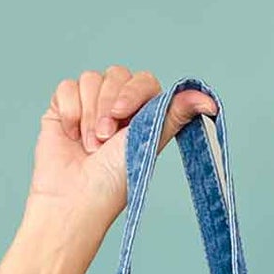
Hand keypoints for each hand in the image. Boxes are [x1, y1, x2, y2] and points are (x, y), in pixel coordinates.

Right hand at [26, 67, 218, 229]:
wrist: (74, 198)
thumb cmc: (113, 181)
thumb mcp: (148, 144)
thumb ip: (173, 116)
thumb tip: (209, 100)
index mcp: (143, 115)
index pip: (143, 81)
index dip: (131, 93)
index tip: (121, 116)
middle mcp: (118, 107)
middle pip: (116, 75)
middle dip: (107, 107)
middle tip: (105, 140)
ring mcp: (90, 106)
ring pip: (91, 79)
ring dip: (89, 114)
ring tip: (90, 146)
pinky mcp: (64, 109)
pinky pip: (67, 87)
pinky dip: (69, 112)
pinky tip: (71, 135)